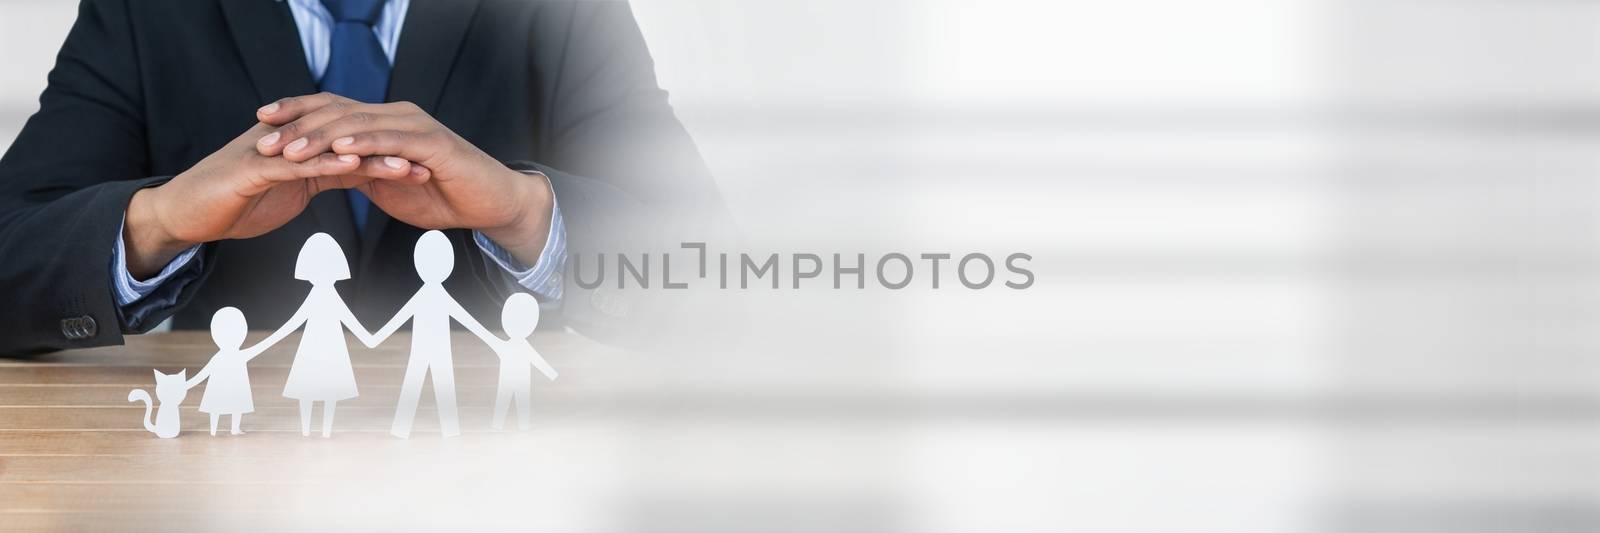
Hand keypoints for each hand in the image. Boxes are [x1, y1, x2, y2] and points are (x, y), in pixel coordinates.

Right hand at [124, 123, 427, 276]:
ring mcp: (271, 151)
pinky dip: (325, 163)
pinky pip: (296, 163)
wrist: (186, 214)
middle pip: (347, 141)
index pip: (351, 147)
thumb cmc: (236, 202)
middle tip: (427, 161)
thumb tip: (357, 173)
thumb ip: (321, 177)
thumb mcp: (290, 191)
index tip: (424, 166)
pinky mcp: (253, 167)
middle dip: (387, 152)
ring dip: (368, 156)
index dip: (387, 155)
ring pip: (327, 148)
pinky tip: (351, 166)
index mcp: (300, 147)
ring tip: (404, 165)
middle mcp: (289, 141)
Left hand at [255, 93, 553, 264]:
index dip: (295, 114)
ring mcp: (414, 125)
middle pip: (337, 111)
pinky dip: (362, 143)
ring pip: (357, 123)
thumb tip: (330, 173)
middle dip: (296, 125)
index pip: (332, 109)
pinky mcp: (432, 142)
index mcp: (384, 122)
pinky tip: (338, 150)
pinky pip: (390, 139)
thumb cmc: (443, 195)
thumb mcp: (389, 185)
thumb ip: (361, 172)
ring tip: (289, 149)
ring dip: (319, 136)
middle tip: (263, 140)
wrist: (490, 203)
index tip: (261, 123)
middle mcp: (396, 115)